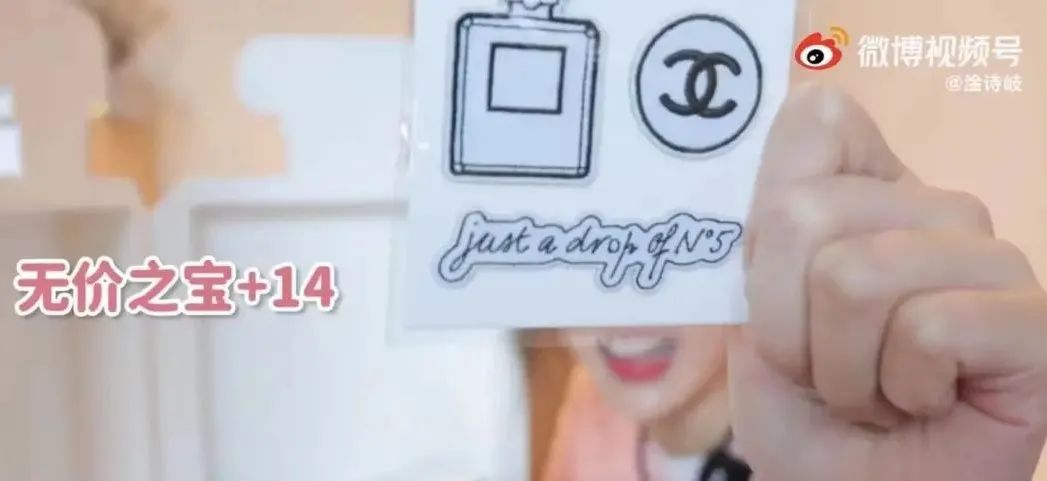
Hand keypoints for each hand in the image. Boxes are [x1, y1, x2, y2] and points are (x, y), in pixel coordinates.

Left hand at [731, 84, 1046, 480]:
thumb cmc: (803, 410)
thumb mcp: (747, 312)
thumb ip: (761, 223)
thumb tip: (794, 110)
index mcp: (867, 191)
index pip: (817, 120)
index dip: (766, 220)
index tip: (774, 296)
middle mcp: (936, 208)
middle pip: (808, 212)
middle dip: (785, 324)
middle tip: (819, 368)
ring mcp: (993, 260)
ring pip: (858, 274)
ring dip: (838, 367)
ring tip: (870, 391)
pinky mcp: (1037, 321)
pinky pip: (929, 326)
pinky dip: (899, 388)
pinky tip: (926, 403)